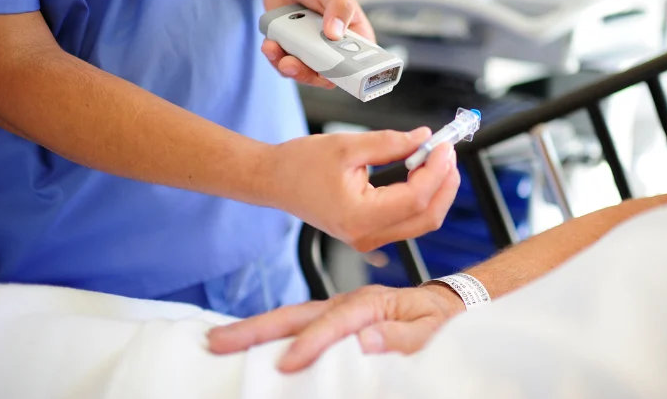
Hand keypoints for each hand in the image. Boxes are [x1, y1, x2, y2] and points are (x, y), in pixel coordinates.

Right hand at [207, 283, 464, 371]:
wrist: (447, 305)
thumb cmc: (440, 322)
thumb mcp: (432, 333)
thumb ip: (402, 339)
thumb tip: (366, 343)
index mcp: (373, 304)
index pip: (335, 324)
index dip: (311, 344)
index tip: (287, 363)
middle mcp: (350, 302)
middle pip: (298, 314)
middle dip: (258, 328)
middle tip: (219, 340)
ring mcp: (341, 309)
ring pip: (294, 317)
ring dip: (258, 329)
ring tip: (222, 338)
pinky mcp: (337, 319)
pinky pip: (302, 324)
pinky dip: (276, 333)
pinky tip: (255, 343)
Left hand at [260, 0, 374, 87]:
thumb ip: (338, 8)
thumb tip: (335, 33)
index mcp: (354, 36)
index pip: (359, 63)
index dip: (350, 74)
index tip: (334, 72)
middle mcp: (334, 48)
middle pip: (327, 76)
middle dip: (307, 74)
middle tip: (291, 64)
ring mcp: (312, 51)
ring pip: (303, 73)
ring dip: (286, 67)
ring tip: (273, 48)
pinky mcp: (291, 50)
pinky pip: (283, 64)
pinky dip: (274, 57)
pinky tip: (269, 43)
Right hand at [265, 128, 460, 251]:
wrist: (275, 181)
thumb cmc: (301, 164)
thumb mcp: (347, 146)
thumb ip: (390, 142)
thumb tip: (424, 138)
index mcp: (359, 217)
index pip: (415, 198)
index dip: (436, 170)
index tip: (443, 145)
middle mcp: (366, 236)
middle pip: (426, 218)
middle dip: (445, 184)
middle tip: (448, 152)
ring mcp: (368, 239)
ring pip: (421, 222)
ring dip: (437, 191)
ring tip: (438, 159)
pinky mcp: (369, 233)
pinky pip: (408, 221)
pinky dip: (422, 197)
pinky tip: (423, 172)